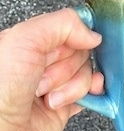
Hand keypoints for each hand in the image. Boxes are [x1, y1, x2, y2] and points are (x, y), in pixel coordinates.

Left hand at [0, 8, 103, 130]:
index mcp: (29, 40)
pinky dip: (89, 93)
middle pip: (79, 50)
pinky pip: (90, 93)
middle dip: (67, 64)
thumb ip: (63, 24)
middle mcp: (41, 61)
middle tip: (44, 75)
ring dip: (72, 84)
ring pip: (86, 71)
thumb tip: (91, 34)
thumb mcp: (26, 38)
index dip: (76, 34)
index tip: (74, 43)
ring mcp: (53, 84)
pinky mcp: (63, 106)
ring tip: (48, 95)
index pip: (69, 26)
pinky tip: (76, 97)